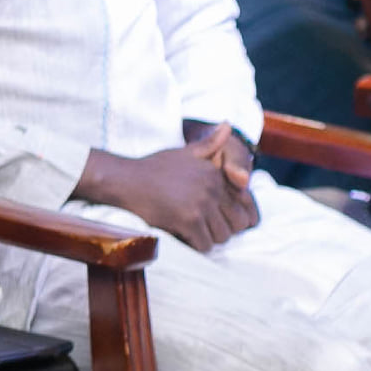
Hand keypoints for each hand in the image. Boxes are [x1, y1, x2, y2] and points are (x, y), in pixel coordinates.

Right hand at [79, 123, 258, 253]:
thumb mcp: (185, 152)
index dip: (236, 215)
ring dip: (210, 238)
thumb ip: (210, 143)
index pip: (244, 203)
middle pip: (237, 222)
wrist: (126, 180)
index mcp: (215, 173)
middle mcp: (212, 187)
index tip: (221, 220)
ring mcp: (201, 204)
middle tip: (206, 228)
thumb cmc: (154, 168)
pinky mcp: (188, 220)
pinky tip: (185, 236)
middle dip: (224, 228)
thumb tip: (228, 124)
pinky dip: (197, 245)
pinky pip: (205, 244)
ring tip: (195, 232)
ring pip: (223, 236)